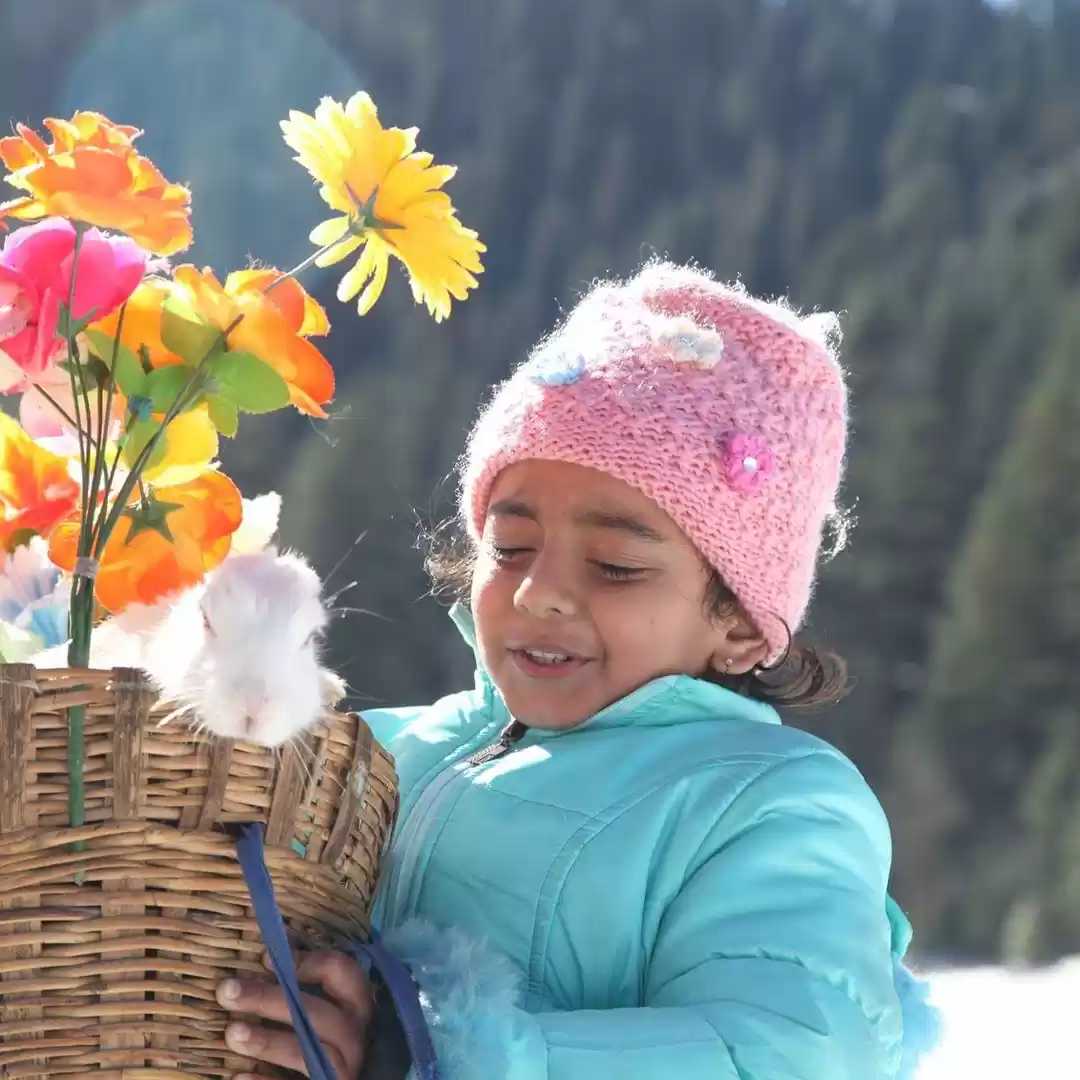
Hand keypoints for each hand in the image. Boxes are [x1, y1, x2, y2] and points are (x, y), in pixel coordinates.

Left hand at [216, 950, 372, 1078]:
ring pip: (306, 1051)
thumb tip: (268, 948)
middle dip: (268, 998)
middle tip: (226, 990)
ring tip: (231, 1033)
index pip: (341, 970)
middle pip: (315, 1010)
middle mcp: (353, 1033)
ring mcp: (342, 1066)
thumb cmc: (319, 1034)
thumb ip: (298, 981)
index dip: (305, 960)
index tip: (264, 957)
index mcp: (354, 1003)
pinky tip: (238, 1075)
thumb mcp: (317, 1005)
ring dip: (267, 1041)